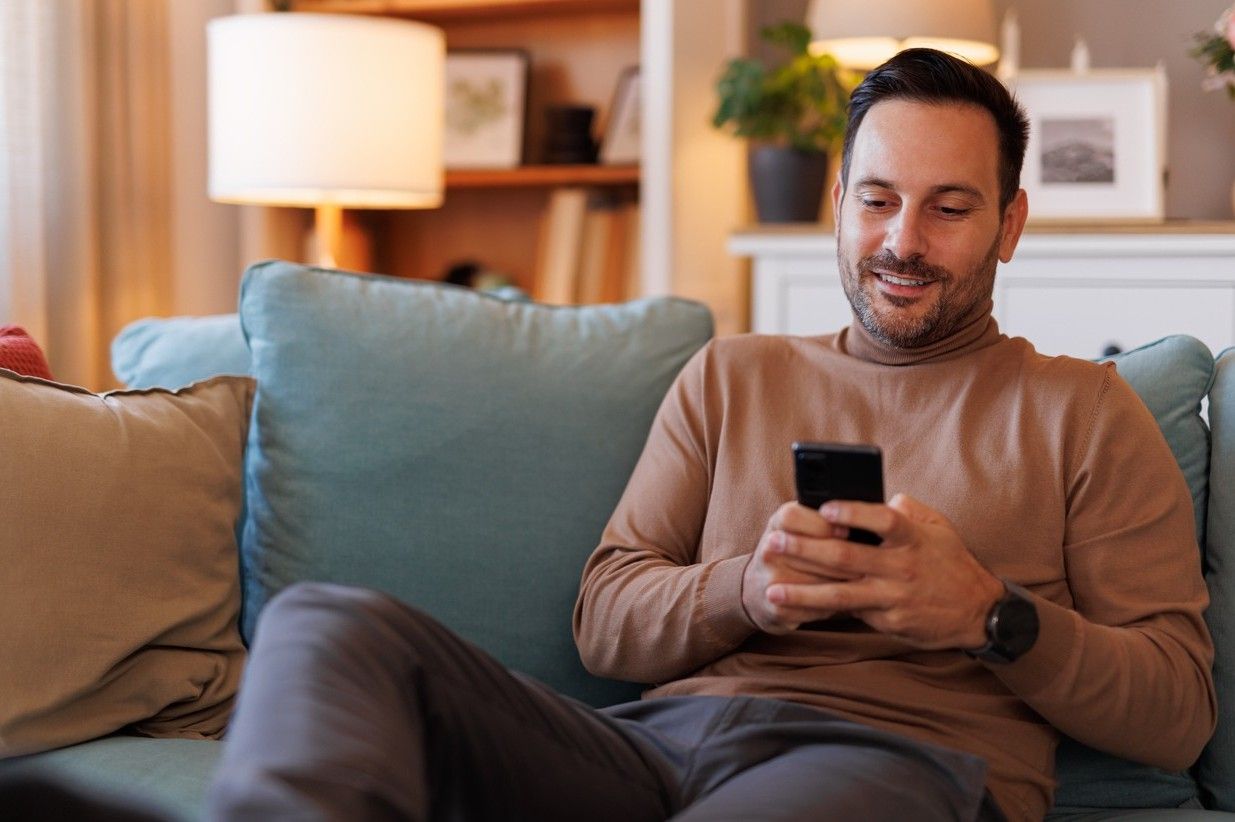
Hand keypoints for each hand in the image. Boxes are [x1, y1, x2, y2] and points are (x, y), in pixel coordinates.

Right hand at [742, 501, 861, 633]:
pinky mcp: (775, 606)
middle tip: (871, 562)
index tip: (847, 530)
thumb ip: (829, 518)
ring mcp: (770, 578)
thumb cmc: (794, 553)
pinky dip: (835, 605)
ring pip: (817, 581)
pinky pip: (814, 606)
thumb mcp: (802, 527)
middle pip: (812, 550)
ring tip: (866, 581)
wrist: (756, 589)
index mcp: (778, 522)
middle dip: (846, 557)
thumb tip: (879, 510)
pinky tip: (850, 602)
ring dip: (845, 583)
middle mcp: (770, 548)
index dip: (823, 523)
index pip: (795, 516)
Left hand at [762, 494, 1004, 648]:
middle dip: (805, 549)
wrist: (979, 612)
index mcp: (913, 538)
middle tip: (773, 543)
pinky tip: (797, 609)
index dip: (853, 512)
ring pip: (841, 594)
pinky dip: (823, 611)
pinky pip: (851, 613)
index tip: (823, 507)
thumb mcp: (939, 528)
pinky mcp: (890, 622)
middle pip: (846, 556)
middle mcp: (902, 567)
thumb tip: (881, 497)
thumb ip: (908, 509)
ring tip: (772, 590)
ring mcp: (895, 597)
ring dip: (803, 592)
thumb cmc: (951, 562)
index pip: (882, 520)